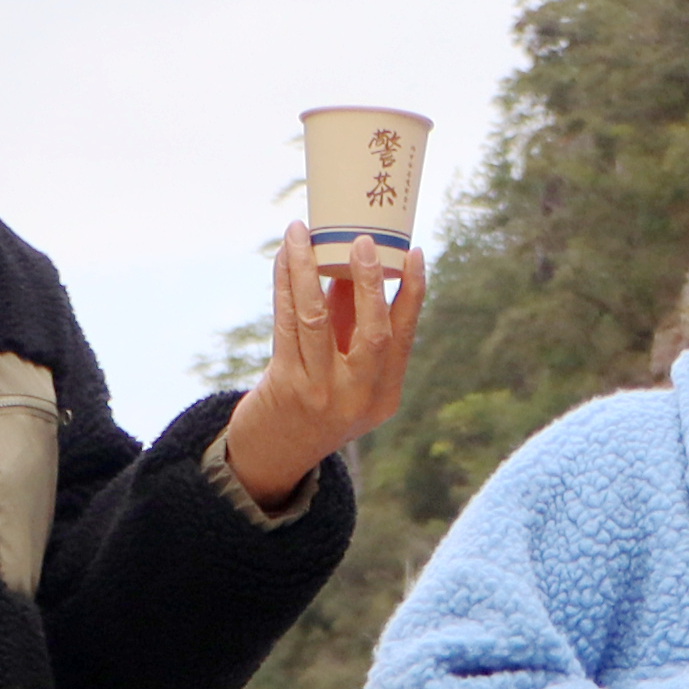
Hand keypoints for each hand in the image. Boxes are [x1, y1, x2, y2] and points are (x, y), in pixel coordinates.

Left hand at [222, 223, 425, 511]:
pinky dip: (285, 284)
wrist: (274, 456)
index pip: (404, 335)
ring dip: (308, 270)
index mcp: (385, 394)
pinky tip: (283, 257)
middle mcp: (359, 396)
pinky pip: (286, 323)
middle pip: (373, 332)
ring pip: (317, 320)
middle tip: (362, 241)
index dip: (413, 293)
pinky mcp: (285, 384)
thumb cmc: (313, 404)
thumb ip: (351, 329)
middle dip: (370, 283)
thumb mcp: (346, 376)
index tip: (414, 254)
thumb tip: (347, 267)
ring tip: (302, 232)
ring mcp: (322, 393)